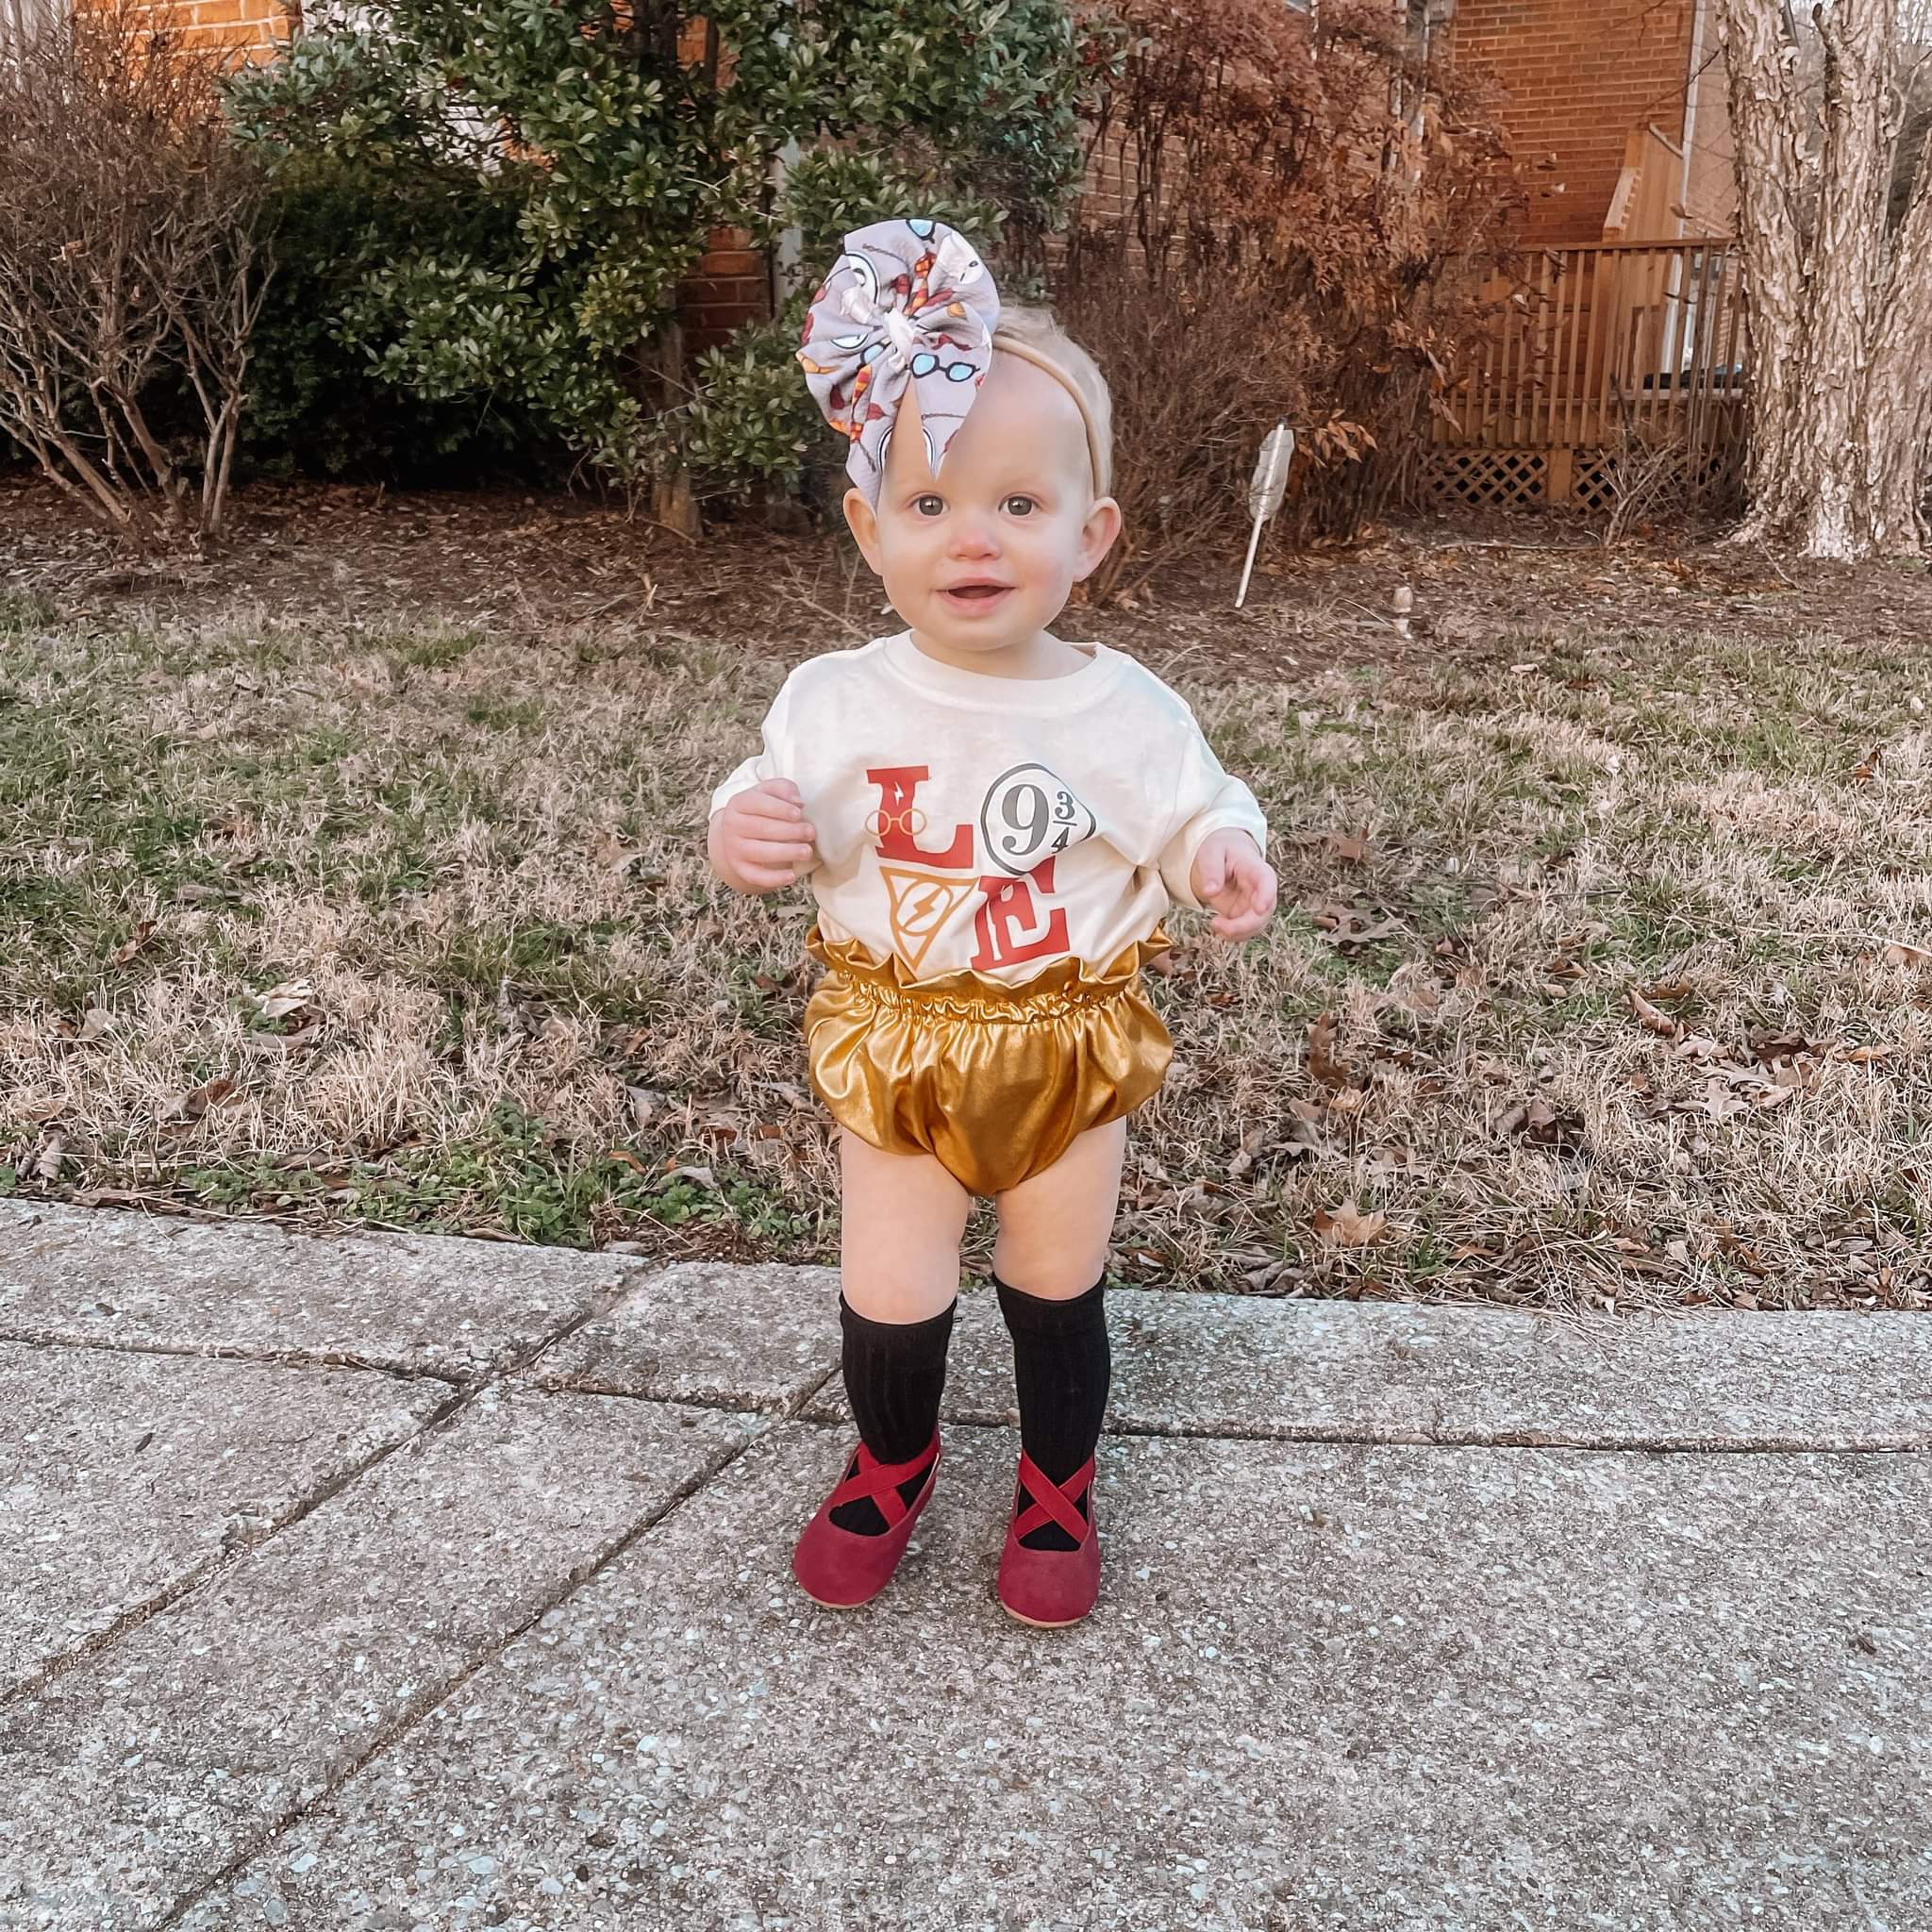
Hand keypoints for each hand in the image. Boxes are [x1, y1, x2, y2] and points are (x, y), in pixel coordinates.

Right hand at [710, 779, 817, 894]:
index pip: (758, 803)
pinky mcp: (740, 868)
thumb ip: (784, 789)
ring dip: (786, 853)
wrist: (739, 832)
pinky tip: (792, 876)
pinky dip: (774, 878)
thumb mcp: (770, 792)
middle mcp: (732, 826)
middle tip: (810, 832)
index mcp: (738, 803)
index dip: (779, 809)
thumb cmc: (762, 808)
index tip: (799, 813)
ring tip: (807, 851)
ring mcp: (734, 848)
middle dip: (789, 831)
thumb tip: (798, 802)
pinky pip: (756, 876)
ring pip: (760, 852)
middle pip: (761, 828)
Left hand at [1191, 830, 1276, 939]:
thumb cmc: (1220, 851)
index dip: (1267, 896)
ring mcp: (1256, 904)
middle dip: (1244, 925)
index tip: (1260, 909)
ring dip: (1237, 933)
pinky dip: (1232, 935)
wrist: (1224, 857)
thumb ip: (1212, 869)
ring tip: (1215, 924)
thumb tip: (1210, 892)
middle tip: (1216, 924)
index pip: (1267, 881)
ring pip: (1256, 926)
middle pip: (1264, 912)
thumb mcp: (1211, 852)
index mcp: (1256, 868)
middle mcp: (1262, 889)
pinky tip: (1218, 927)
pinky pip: (1246, 931)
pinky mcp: (1246, 915)